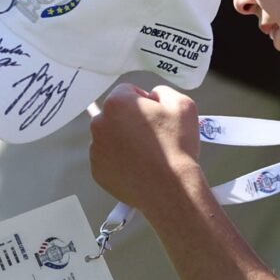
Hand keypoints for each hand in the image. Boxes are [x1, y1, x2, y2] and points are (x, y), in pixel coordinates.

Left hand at [86, 83, 205, 221]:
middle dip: (130, 120)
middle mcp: (100, 123)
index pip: (127, 91)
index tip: (156, 115)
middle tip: (152, 135)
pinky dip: (120, 160)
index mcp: (117, 103)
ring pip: (110, 136)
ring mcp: (96, 149)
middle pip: (115, 114)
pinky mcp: (97, 170)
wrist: (171, 189)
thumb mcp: (183, 105)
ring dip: (124, 140)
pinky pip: (108, 159)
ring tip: (147, 154)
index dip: (144, 100)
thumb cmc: (177, 146)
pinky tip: (139, 167)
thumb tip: (152, 96)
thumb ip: (163, 92)